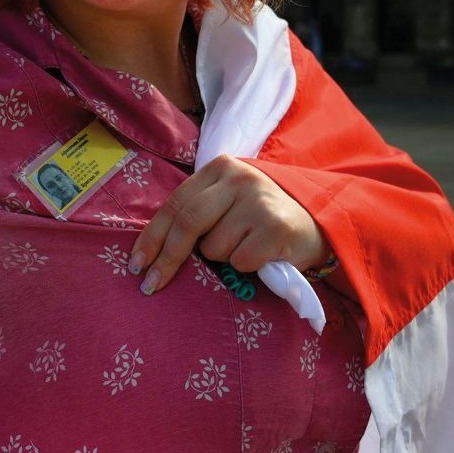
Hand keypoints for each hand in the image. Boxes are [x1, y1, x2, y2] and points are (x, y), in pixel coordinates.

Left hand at [128, 156, 326, 295]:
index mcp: (220, 168)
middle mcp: (239, 178)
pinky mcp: (276, 227)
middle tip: (150, 284)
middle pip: (188, 223)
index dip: (152, 237)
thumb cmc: (261, 218)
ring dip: (222, 258)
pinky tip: (263, 254)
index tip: (136, 264)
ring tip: (245, 247)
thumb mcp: (228, 203)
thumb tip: (150, 251)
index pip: (176, 204)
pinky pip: (240, 261)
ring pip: (214, 247)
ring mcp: (259, 201)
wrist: (317, 222)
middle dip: (167, 258)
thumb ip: (196, 213)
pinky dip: (246, 266)